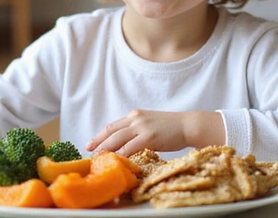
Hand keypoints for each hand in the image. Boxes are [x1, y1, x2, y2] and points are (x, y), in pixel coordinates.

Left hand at [85, 109, 225, 156]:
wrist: (187, 125)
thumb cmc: (171, 128)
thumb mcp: (150, 123)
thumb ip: (137, 130)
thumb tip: (125, 143)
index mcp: (135, 115)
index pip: (112, 126)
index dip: (100, 136)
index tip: (91, 144)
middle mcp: (135, 119)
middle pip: (111, 132)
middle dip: (98, 143)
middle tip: (89, 152)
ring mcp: (142, 127)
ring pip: (117, 139)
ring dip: (106, 150)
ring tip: (99, 159)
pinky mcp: (149, 136)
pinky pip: (130, 147)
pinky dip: (121, 155)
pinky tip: (116, 162)